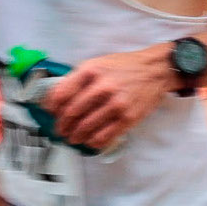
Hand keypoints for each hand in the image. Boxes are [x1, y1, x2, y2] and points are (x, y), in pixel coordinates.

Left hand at [42, 46, 171, 149]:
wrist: (155, 70)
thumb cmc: (125, 67)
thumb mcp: (98, 63)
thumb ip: (78, 78)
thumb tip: (57, 98)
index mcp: (90, 71)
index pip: (61, 94)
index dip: (52, 107)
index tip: (51, 113)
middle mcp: (102, 87)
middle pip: (71, 113)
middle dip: (62, 125)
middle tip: (61, 130)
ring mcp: (115, 104)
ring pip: (86, 128)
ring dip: (75, 136)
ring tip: (73, 138)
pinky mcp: (128, 118)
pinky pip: (104, 136)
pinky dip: (93, 142)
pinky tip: (90, 141)